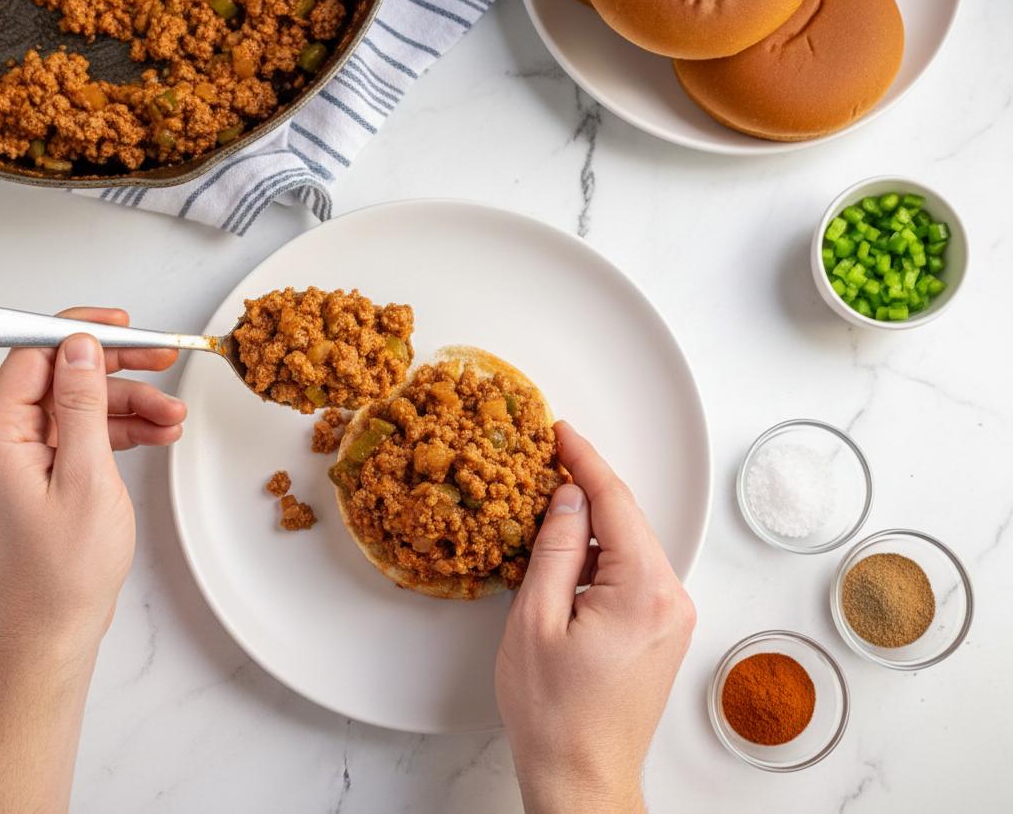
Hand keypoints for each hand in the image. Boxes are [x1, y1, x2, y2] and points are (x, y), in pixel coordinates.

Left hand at [0, 309, 183, 812]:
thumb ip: (82, 404)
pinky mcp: (33, 476)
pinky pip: (76, 436)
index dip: (83, 334)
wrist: (53, 629)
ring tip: (172, 418)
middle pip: (59, 377)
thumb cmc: (63, 571)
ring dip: (126, 407)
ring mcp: (14, 459)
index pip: (35, 354)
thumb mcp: (86, 476)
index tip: (126, 327)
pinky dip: (115, 433)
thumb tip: (79, 347)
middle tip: (161, 363)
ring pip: (75, 408)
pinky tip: (154, 434)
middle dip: (115, 372)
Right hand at [495, 421, 695, 813]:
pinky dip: (601, 557)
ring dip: (592, 525)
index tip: (561, 433)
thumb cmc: (554, 712)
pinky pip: (632, 575)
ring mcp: (671, 618)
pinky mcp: (662, 633)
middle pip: (627, 521)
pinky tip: (568, 557)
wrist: (582, 775)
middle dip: (587, 488)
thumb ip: (554, 549)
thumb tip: (566, 498)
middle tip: (548, 460)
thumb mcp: (535, 619)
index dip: (585, 461)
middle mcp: (670, 599)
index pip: (614, 502)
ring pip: (629, 547)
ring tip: (546, 509)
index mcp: (644, 590)